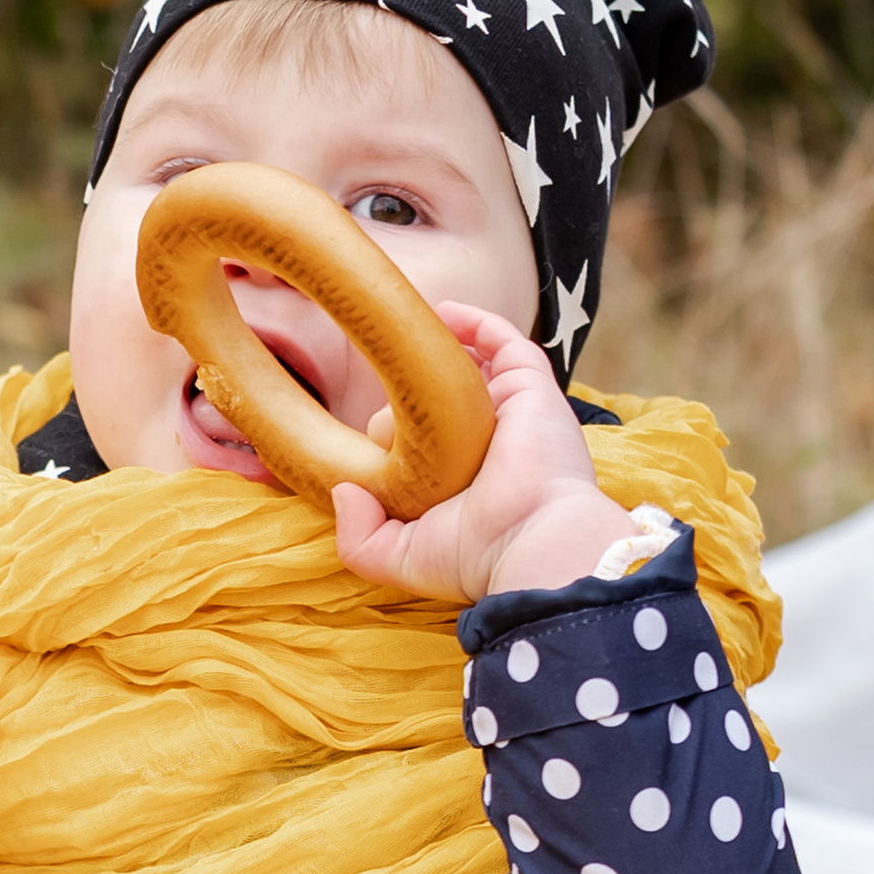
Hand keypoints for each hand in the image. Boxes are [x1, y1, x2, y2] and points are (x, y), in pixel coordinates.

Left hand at [329, 306, 624, 605]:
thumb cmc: (474, 554)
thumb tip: (342, 490)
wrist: (531, 538)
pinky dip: (475, 323)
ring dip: (440, 351)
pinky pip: (504, 342)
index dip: (397, 437)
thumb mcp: (399, 559)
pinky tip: (441, 315)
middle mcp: (490, 447)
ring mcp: (511, 414)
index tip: (367, 439)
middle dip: (410, 403)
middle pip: (441, 404)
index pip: (428, 447)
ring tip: (402, 340)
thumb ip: (360, 537)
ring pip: (470, 369)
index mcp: (464, 484)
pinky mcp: (530, 387)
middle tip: (386, 415)